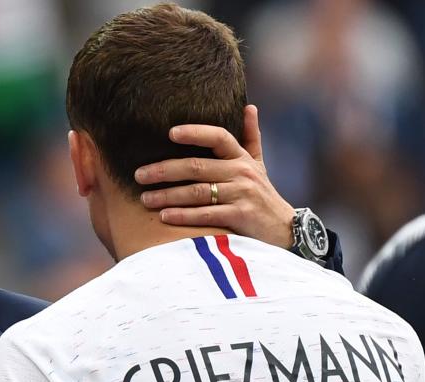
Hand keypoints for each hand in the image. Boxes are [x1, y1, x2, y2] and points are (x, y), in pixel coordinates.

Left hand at [135, 105, 294, 248]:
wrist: (286, 230)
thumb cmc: (262, 195)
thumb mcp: (258, 165)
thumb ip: (250, 137)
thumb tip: (249, 107)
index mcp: (241, 158)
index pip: (218, 137)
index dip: (195, 133)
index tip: (170, 133)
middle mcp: (241, 173)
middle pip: (196, 166)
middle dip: (164, 170)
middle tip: (139, 175)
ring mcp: (241, 194)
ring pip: (196, 192)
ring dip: (167, 195)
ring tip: (145, 199)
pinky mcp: (240, 217)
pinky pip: (205, 214)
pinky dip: (183, 216)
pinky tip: (164, 217)